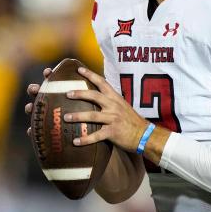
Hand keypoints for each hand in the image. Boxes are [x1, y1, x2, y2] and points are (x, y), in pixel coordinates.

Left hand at [25, 67, 150, 152]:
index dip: (90, 75)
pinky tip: (75, 141)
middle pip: (94, 96)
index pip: (102, 82)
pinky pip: (96, 136)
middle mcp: (113, 106)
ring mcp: (113, 119)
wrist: (145, 135)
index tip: (79, 70)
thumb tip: (96, 98)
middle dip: (80, 93)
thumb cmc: (132, 121)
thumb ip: (110, 102)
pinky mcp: (113, 132)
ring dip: (78, 116)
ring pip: (93, 115)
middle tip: (67, 93)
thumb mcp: (122, 106)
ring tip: (66, 117)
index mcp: (115, 98)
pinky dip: (85, 139)